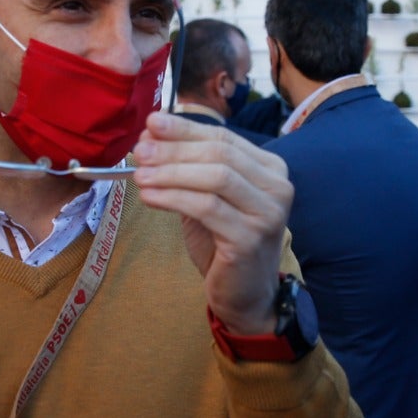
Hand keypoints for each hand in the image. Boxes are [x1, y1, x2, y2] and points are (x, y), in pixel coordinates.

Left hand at [133, 113, 291, 334]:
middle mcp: (276, 187)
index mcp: (270, 169)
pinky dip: (174, 198)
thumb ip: (187, 167)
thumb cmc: (225, 244)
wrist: (246, 294)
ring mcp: (267, 213)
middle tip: (140, 151)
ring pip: (215, 177)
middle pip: (220, 154)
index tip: (151, 123)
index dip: (185, 129)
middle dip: (175, 149)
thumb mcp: (207, 197)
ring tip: (140, 175)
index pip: (224, 138)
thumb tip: (150, 135)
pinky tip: (150, 197)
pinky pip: (207, 208)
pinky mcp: (250, 238)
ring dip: (171, 173)